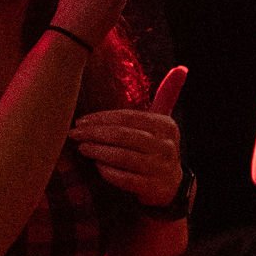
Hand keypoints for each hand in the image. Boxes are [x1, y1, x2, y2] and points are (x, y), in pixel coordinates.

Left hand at [68, 65, 187, 204]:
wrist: (171, 186)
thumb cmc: (158, 147)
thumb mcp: (164, 122)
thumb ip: (167, 95)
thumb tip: (181, 67)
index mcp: (165, 126)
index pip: (129, 117)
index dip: (102, 118)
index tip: (81, 120)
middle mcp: (165, 146)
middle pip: (124, 136)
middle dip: (95, 133)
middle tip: (74, 133)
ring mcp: (159, 168)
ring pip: (123, 157)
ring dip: (98, 151)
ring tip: (81, 147)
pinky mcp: (152, 188)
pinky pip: (126, 179)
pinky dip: (109, 172)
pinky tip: (96, 165)